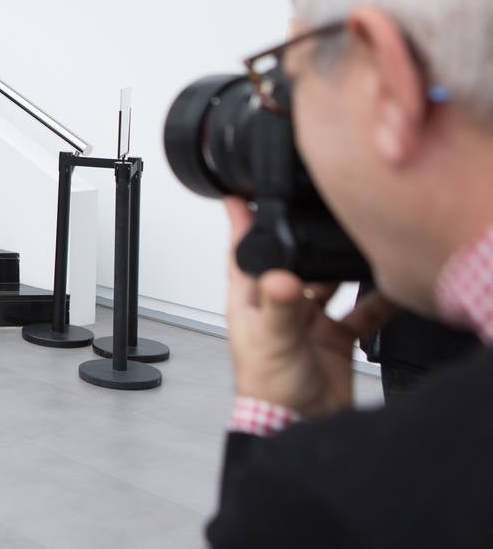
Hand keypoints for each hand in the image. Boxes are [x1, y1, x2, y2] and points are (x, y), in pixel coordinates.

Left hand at [224, 198, 395, 416]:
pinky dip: (373, 301)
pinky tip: (385, 289)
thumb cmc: (267, 388)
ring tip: (352, 246)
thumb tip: (283, 278)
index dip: (239, 225)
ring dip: (338, 269)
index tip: (237, 195)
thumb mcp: (273, 339)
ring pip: (325, 283)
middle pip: (287, 262)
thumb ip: (280, 307)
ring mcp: (306, 321)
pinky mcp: (332, 338)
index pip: (241, 254)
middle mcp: (277, 306)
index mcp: (249, 302)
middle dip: (300, 243)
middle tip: (312, 215)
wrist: (297, 426)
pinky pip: (357, 312)